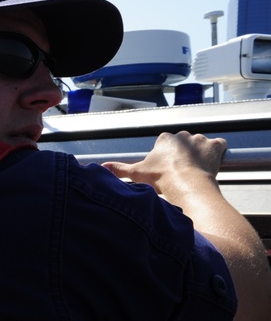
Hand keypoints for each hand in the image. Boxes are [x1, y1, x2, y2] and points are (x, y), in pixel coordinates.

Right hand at [102, 130, 226, 194]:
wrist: (186, 185)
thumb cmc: (161, 179)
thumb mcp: (136, 173)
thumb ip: (119, 169)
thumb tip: (101, 167)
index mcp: (165, 138)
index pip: (166, 144)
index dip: (166, 156)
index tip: (166, 168)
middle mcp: (183, 135)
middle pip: (184, 143)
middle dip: (183, 154)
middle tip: (180, 171)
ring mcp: (201, 139)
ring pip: (201, 144)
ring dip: (200, 154)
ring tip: (196, 170)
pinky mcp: (216, 146)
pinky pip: (219, 145)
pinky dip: (217, 152)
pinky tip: (212, 163)